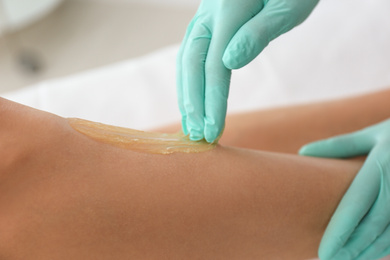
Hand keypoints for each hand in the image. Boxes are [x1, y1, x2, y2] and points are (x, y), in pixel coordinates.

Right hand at [177, 0, 318, 141]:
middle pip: (191, 64)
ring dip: (186, 93)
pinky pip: (191, 52)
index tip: (214, 130)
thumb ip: (259, 32)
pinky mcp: (207, 20)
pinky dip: (189, 78)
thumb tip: (229, 62)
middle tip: (198, 135)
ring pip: (185, 59)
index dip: (212, 100)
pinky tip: (192, 96)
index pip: (214, 65)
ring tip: (190, 123)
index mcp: (228, 9)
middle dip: (193, 102)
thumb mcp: (287, 5)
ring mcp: (204, 15)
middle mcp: (208, 13)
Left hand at [299, 119, 389, 259]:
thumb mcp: (371, 135)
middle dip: (351, 247)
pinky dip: (386, 244)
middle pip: (373, 224)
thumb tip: (302, 152)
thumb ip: (339, 145)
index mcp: (380, 164)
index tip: (322, 251)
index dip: (339, 230)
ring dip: (369, 251)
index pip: (355, 204)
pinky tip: (371, 252)